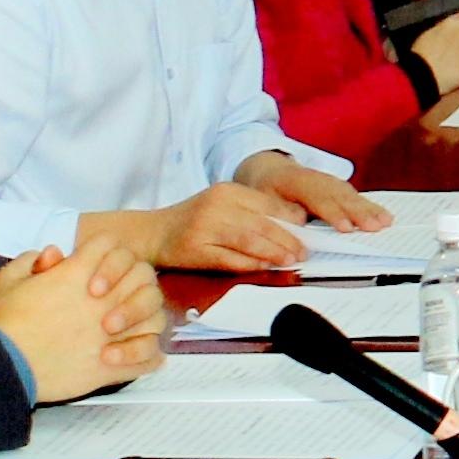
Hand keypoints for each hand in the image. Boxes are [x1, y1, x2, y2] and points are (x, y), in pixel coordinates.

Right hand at [0, 240, 161, 401]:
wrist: (3, 366)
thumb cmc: (3, 324)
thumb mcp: (7, 281)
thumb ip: (31, 261)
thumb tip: (53, 256)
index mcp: (79, 274)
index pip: (110, 244)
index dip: (103, 251)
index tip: (90, 267)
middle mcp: (104, 299)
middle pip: (143, 273)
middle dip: (132, 279)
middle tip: (112, 294)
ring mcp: (113, 333)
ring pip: (155, 315)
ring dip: (146, 316)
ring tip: (127, 325)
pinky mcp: (113, 366)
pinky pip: (150, 358)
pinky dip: (148, 356)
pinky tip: (136, 355)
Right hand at [153, 180, 309, 274]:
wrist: (152, 232)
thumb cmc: (192, 220)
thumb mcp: (223, 205)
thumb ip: (253, 210)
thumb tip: (294, 221)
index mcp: (227, 190)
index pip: (267, 203)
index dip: (290, 218)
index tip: (307, 231)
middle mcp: (216, 205)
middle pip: (261, 223)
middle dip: (287, 239)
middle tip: (303, 251)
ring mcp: (205, 227)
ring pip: (248, 240)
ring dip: (273, 252)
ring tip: (290, 260)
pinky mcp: (196, 250)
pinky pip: (229, 259)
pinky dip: (250, 264)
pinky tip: (264, 267)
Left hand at [247, 152, 380, 228]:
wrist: (266, 168)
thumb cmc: (263, 190)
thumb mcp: (261, 202)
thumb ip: (280, 214)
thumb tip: (300, 226)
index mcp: (291, 180)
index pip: (316, 197)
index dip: (332, 212)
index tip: (346, 227)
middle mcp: (313, 177)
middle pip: (339, 194)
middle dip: (359, 211)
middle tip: (375, 226)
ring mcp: (326, 180)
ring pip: (349, 193)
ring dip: (368, 208)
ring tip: (385, 222)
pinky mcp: (335, 186)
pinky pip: (352, 194)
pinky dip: (368, 205)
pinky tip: (381, 214)